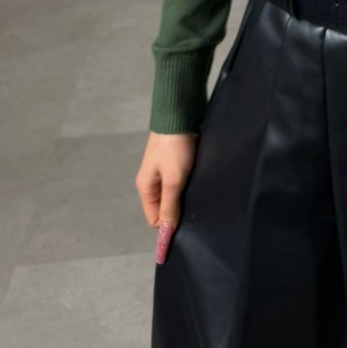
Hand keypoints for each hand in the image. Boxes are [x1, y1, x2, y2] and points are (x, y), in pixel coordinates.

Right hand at [135, 129, 198, 264]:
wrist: (180, 113)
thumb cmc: (175, 147)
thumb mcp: (173, 180)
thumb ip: (170, 207)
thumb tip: (164, 234)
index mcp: (145, 188)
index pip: (155, 219)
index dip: (168, 227)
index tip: (187, 230)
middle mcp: (152, 181)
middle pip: (164, 207)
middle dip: (177, 212)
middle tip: (197, 212)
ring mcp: (163, 169)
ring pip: (173, 194)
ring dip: (184, 197)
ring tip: (200, 197)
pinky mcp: (175, 160)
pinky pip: (180, 180)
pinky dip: (188, 185)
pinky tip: (200, 184)